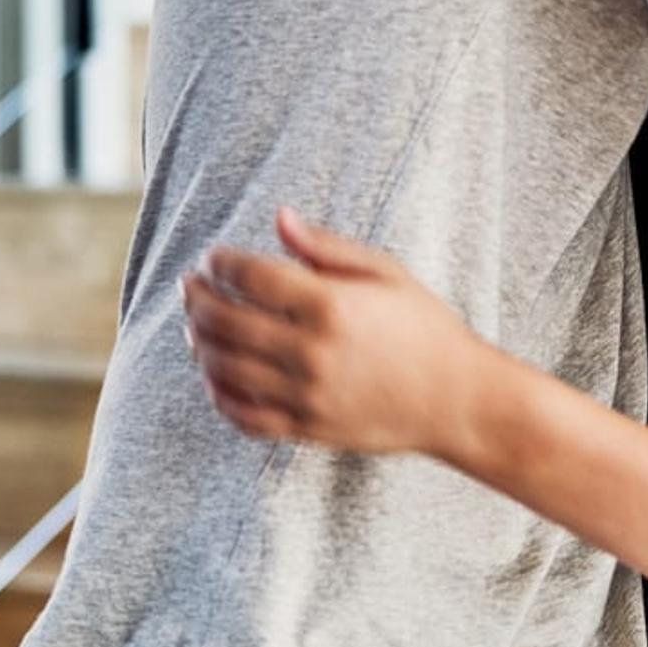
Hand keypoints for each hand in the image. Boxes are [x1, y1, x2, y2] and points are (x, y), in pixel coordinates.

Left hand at [188, 209, 495, 457]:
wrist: (457, 399)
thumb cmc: (425, 328)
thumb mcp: (386, 272)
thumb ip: (327, 246)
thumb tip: (280, 218)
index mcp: (331, 305)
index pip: (251, 277)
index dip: (221, 262)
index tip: (213, 256)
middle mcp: (311, 351)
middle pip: (226, 321)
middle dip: (197, 299)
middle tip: (190, 286)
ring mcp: (306, 394)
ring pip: (224, 368)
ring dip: (199, 343)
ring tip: (195, 325)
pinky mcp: (306, 428)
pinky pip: (244, 416)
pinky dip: (218, 395)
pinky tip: (212, 375)